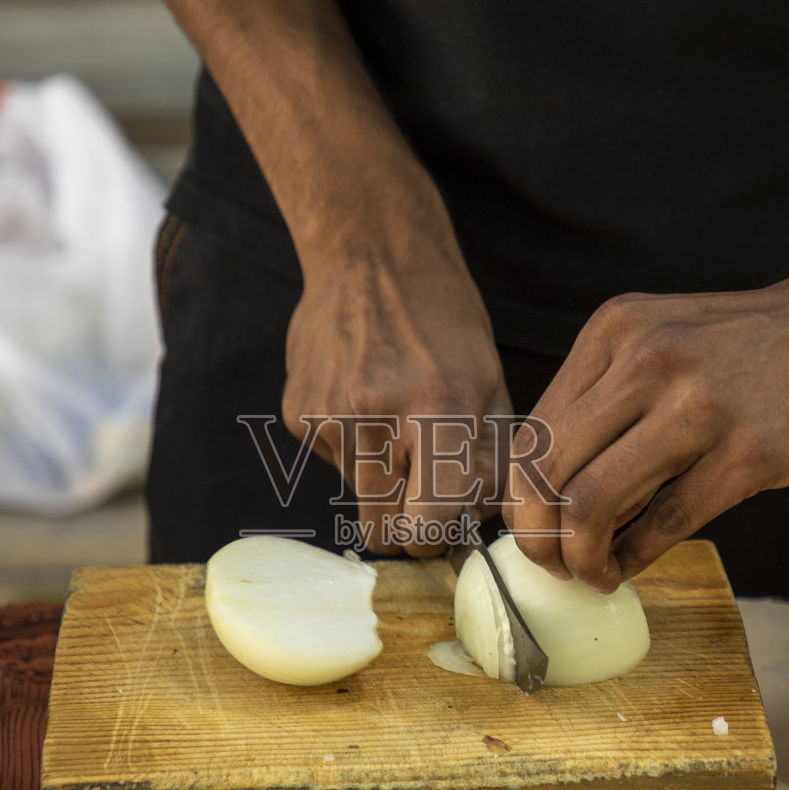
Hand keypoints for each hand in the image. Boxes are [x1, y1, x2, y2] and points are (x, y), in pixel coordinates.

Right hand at [283, 246, 510, 555]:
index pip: (427, 522)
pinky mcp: (298, 414)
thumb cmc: (442, 317)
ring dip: (383, 479)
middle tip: (425, 497)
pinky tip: (364, 399)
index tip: (445, 528)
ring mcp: (328, 416)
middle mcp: (375, 415)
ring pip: (359, 497)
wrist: (368, 251)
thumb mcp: (489, 378)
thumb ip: (491, 457)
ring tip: (396, 420)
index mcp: (437, 406)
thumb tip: (480, 520)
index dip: (438, 538)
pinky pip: (333, 462)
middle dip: (406, 528)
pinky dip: (353, 447)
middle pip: (382, 529)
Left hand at [505, 264, 788, 589]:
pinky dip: (636, 558)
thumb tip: (559, 494)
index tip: (538, 535)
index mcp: (615, 334)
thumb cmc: (766, 345)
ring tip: (596, 573)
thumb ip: (615, 403)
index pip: (531, 435)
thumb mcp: (670, 343)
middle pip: (544, 473)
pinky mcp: (750, 451)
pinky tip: (635, 565)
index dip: (520, 503)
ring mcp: (697, 405)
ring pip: (590, 502)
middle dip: (537, 539)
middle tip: (557, 566)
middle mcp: (645, 360)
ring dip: (581, 557)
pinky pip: (665, 523)